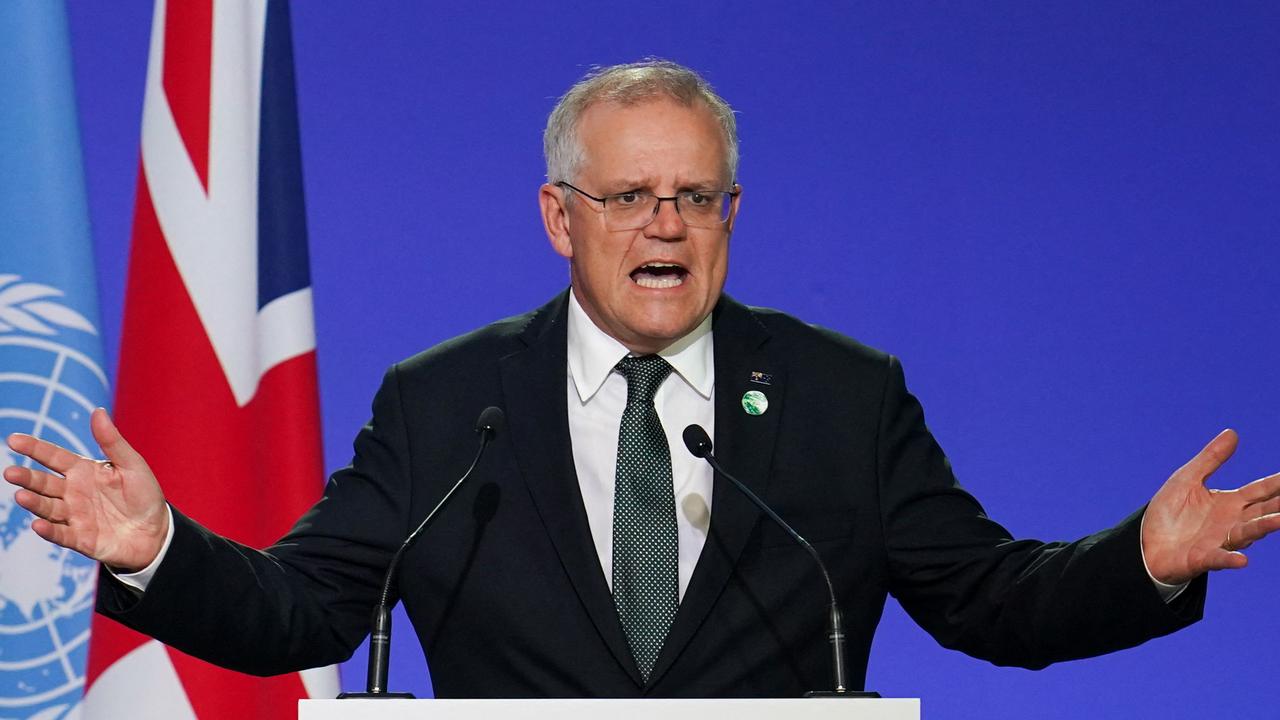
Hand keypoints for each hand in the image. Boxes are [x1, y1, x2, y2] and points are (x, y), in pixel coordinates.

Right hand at [4, 408, 167, 571]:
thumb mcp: (132, 464)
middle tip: (11, 473)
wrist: (157, 531)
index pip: (54, 457)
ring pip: (48, 508)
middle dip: (27, 478)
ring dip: (34, 502)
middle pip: (44, 483)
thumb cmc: (144, 494)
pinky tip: (37, 524)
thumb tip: (97, 411)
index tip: (13, 440)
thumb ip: (111, 441)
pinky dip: (49, 530)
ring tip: (21, 495)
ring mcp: (75, 516)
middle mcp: (73, 493)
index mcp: (83, 471)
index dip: (34, 448)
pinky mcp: (81, 539)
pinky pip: (61, 534)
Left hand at [1141, 429, 1279, 584]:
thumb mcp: (1187, 479)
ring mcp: (1220, 541)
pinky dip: (1230, 560)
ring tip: (1278, 521)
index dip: (1278, 483)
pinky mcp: (1202, 558)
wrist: (1146, 542)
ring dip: (1263, 527)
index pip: (1261, 490)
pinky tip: (1242, 560)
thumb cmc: (1170, 511)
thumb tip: (1232, 433)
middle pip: (1262, 512)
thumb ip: (1211, 459)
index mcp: (1230, 502)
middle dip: (1278, 507)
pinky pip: (1219, 559)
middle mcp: (1232, 522)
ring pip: (1246, 533)